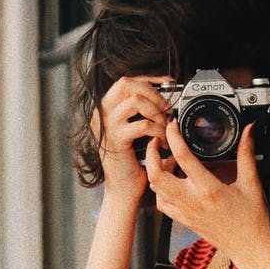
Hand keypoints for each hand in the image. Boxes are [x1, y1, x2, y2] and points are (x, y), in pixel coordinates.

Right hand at [92, 75, 173, 201]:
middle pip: (127, 84)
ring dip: (157, 113)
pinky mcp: (115, 139)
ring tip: (164, 128)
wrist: (124, 190)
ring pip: (136, 101)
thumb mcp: (138, 133)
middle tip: (167, 110)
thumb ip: (144, 114)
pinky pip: (142, 125)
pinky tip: (162, 143)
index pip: (126, 81)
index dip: (149, 78)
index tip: (169, 82)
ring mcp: (106, 125)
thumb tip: (167, 100)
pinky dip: (158, 131)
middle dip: (154, 93)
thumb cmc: (134, 163)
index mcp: (106, 109)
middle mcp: (101, 114)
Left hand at [143, 120, 269, 259]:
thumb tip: (249, 131)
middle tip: (158, 142)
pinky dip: (160, 190)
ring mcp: (186, 212)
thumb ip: (247, 154)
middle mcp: (192, 201)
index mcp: (209, 189)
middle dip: (152, 154)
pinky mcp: (185, 220)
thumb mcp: (252, 183)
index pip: (183, 157)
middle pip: (156, 175)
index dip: (174, 137)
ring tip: (166, 161)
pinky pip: (162, 204)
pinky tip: (171, 183)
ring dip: (155, 172)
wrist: (251, 248)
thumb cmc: (253, 220)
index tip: (173, 125)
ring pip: (155, 189)